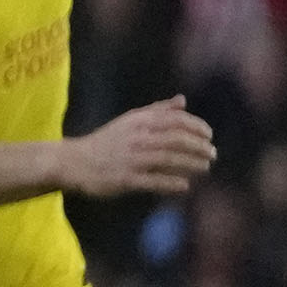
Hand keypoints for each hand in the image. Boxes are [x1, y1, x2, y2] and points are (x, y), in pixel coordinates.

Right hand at [59, 96, 215, 197]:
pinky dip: (172, 183)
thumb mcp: (129, 120)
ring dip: (192, 163)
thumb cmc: (105, 141)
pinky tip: (184, 186)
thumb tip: (182, 101)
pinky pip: (154, 181)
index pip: (176, 120)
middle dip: (199, 146)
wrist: (73, 162)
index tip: (209, 135)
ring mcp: (131, 159)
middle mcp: (137, 138)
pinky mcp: (126, 179)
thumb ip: (157, 110)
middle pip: (177, 139)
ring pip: (169, 159)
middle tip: (212, 154)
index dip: (197, 126)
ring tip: (205, 167)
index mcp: (139, 122)